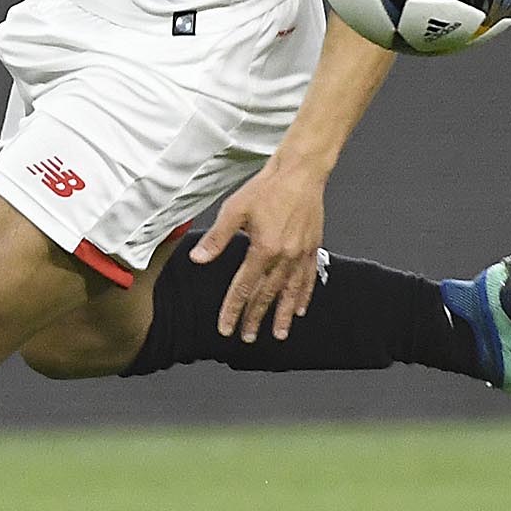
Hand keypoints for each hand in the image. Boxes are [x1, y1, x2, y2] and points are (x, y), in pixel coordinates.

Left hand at [193, 156, 327, 342]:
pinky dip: (303, 296)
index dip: (233, 309)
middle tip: (247, 337)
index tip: (226, 328)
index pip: (244, 287)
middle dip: (255, 318)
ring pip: (290, 292)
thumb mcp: (235, 210)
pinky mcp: (313, 248)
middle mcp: (284, 256)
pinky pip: (308, 279)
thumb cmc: (268, 188)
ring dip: (282, 316)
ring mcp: (301, 254)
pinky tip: (299, 309)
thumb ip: (218, 239)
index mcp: (263, 248)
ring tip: (278, 334)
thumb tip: (198, 259)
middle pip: (266, 295)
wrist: (300, 172)